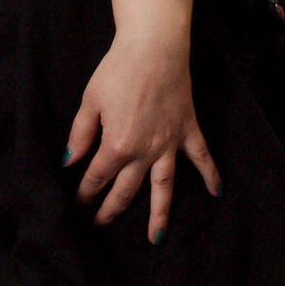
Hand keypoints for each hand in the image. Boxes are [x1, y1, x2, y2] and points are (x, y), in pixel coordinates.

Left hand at [65, 0, 218, 239]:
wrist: (153, 48)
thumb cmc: (116, 70)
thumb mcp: (90, 101)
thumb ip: (80, 135)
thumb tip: (68, 161)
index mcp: (117, 145)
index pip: (97, 176)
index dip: (85, 192)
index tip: (77, 205)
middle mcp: (145, 152)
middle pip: (127, 189)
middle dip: (111, 209)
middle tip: (100, 224)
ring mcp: (169, 144)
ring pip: (164, 187)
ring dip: (160, 213)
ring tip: (156, 238)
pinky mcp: (188, 130)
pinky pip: (201, 157)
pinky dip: (210, 175)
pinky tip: (216, 192)